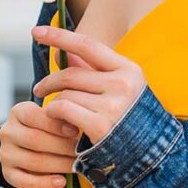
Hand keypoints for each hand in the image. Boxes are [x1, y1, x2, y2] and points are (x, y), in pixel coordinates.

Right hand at [0, 100, 80, 187]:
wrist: (31, 145)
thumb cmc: (47, 128)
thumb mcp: (50, 117)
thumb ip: (60, 118)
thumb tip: (79, 125)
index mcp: (17, 112)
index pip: (33, 116)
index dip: (55, 124)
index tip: (75, 131)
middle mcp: (8, 132)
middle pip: (34, 139)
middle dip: (61, 146)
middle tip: (81, 150)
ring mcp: (6, 154)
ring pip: (32, 161)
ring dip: (58, 165)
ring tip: (76, 165)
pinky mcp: (8, 173)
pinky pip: (25, 181)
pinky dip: (45, 183)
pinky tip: (61, 182)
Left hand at [31, 25, 146, 144]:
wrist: (150, 155)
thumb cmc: (130, 119)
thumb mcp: (119, 89)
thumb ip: (91, 70)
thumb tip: (61, 54)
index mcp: (128, 69)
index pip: (87, 45)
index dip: (60, 36)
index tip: (36, 32)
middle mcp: (122, 84)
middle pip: (71, 74)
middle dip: (50, 81)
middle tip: (39, 89)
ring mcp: (112, 105)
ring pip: (65, 94)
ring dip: (54, 103)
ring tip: (56, 113)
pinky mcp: (100, 125)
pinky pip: (63, 110)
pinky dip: (54, 114)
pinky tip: (58, 121)